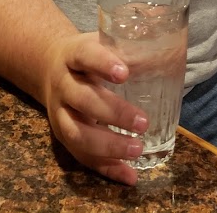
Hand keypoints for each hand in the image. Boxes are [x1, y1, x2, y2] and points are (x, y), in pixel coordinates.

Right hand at [42, 32, 147, 184]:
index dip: (102, 64)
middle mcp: (62, 84)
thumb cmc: (88, 55)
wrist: (49, 67)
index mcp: (73, 55)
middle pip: (82, 99)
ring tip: (138, 149)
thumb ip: (130, 45)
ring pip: (77, 133)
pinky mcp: (61, 136)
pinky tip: (130, 176)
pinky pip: (81, 156)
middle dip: (113, 112)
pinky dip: (106, 168)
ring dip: (108, 146)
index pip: (85, 56)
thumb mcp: (102, 41)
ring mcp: (59, 113)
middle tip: (144, 122)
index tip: (125, 73)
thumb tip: (168, 43)